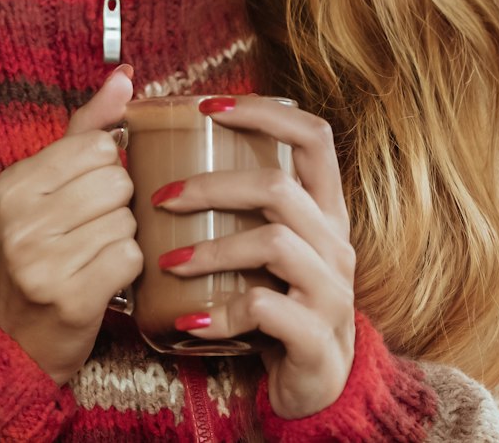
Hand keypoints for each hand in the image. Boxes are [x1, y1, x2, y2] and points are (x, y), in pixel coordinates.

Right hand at [0, 65, 141, 386]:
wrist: (10, 341)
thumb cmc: (37, 251)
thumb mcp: (45, 186)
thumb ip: (87, 127)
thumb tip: (125, 74)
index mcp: (12, 185)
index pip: (97, 146)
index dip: (106, 167)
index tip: (85, 191)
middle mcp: (20, 221)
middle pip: (117, 181)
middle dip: (117, 203)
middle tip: (90, 227)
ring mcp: (42, 263)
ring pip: (127, 219)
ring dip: (122, 236)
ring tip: (93, 252)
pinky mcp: (71, 299)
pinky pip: (131, 257)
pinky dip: (127, 267)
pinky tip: (104, 276)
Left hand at [152, 96, 354, 419]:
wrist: (315, 391)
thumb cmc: (280, 305)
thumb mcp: (271, 251)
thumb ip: (245, 209)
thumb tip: (174, 160)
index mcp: (326, 211)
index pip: (314, 137)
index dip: (265, 113)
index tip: (208, 107)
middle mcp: (336, 242)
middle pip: (279, 187)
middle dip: (213, 186)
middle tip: (162, 197)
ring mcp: (331, 289)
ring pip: (272, 242)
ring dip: (211, 248)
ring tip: (169, 261)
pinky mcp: (316, 336)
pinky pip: (264, 307)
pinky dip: (220, 311)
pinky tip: (190, 319)